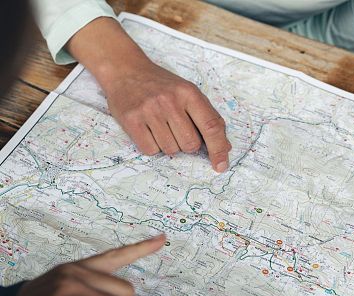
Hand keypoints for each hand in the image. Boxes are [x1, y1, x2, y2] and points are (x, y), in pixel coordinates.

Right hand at [67, 18, 230, 171]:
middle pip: (190, 144)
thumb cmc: (160, 85)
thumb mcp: (187, 92)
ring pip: (170, 150)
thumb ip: (207, 117)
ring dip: (168, 144)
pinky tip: (148, 130)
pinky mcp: (131, 121)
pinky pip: (150, 150)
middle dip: (186, 144)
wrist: (125, 70)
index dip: (218, 149)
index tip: (221, 165)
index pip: (211, 126)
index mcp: (188, 93)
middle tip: (176, 129)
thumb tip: (225, 147)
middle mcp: (170, 101)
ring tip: (159, 126)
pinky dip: (152, 146)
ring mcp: (150, 111)